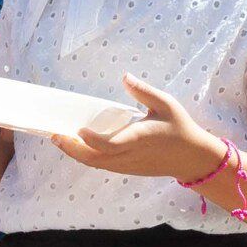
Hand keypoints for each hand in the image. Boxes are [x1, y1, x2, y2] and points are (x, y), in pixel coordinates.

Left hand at [48, 75, 224, 179]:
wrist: (192, 158)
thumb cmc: (180, 128)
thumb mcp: (166, 104)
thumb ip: (144, 91)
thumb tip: (125, 76)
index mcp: (140, 139)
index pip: (110, 145)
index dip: (92, 140)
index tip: (79, 129)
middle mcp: (130, 156)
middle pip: (95, 159)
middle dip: (72, 149)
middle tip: (55, 135)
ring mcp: (128, 166)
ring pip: (96, 165)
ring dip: (76, 154)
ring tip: (60, 139)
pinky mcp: (127, 170)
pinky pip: (102, 166)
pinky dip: (87, 158)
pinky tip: (78, 146)